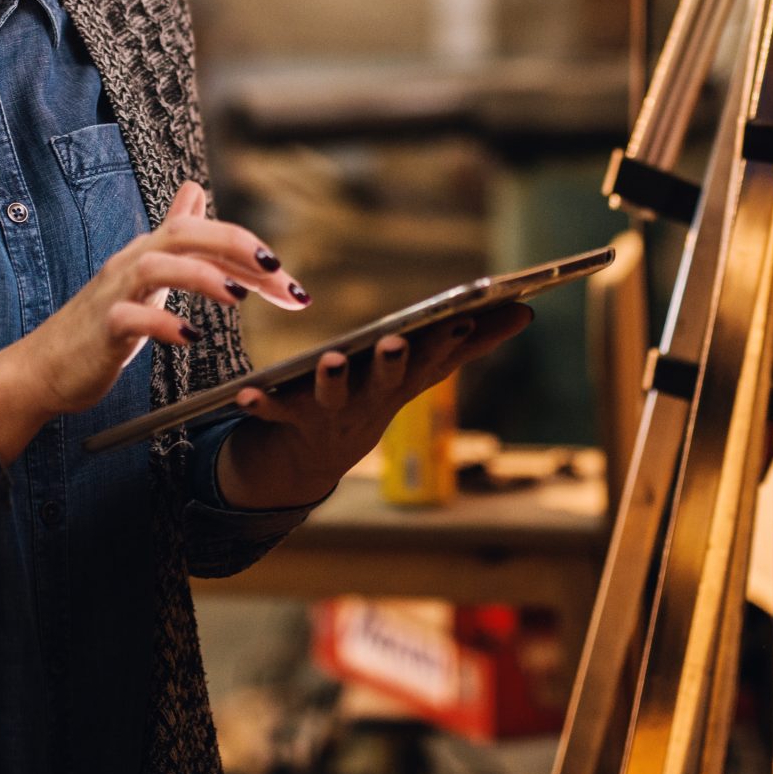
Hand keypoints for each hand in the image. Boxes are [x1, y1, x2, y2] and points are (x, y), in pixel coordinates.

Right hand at [0, 181, 304, 463]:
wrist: (45, 367)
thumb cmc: (100, 324)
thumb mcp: (143, 274)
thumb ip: (173, 236)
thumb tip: (196, 191)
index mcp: (150, 252)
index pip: (206, 234)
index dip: (250, 249)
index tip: (289, 280)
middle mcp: (132, 263)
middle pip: (184, 234)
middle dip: (235, 246)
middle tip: (277, 270)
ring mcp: (114, 293)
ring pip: (156, 266)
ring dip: (201, 276)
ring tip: (237, 297)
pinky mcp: (101, 329)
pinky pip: (129, 318)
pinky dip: (161, 325)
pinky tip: (190, 338)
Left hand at [212, 301, 533, 510]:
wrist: (309, 461)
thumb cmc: (374, 397)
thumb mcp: (423, 371)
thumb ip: (472, 341)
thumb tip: (527, 311)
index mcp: (403, 382)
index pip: (433, 360)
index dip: (447, 342)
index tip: (462, 318)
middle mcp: (371, 401)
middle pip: (387, 381)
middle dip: (394, 363)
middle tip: (397, 343)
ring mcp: (331, 414)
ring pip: (333, 397)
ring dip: (333, 380)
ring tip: (331, 361)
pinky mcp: (290, 419)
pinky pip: (273, 412)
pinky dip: (260, 404)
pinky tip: (245, 394)